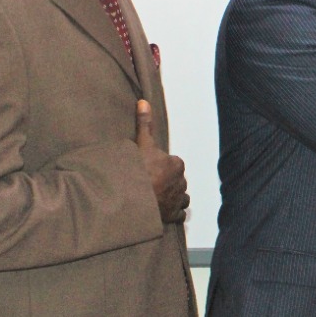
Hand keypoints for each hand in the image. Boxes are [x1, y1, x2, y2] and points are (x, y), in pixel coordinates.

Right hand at [135, 99, 188, 223]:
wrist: (133, 197)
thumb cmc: (138, 169)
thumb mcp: (141, 144)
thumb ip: (145, 124)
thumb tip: (144, 102)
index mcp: (177, 164)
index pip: (173, 163)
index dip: (161, 166)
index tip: (150, 169)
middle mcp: (182, 182)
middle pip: (176, 180)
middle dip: (167, 181)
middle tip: (150, 183)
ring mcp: (179, 199)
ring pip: (180, 196)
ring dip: (173, 197)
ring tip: (157, 197)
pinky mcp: (174, 215)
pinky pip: (178, 213)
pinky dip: (173, 212)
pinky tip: (163, 210)